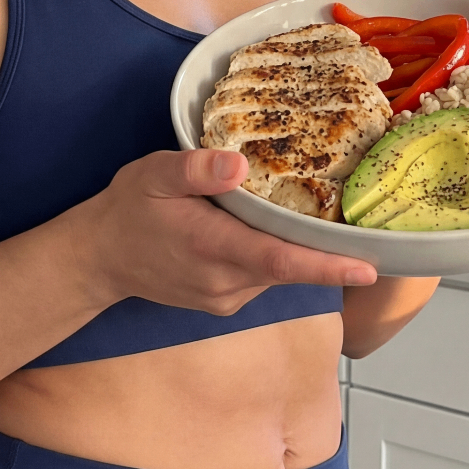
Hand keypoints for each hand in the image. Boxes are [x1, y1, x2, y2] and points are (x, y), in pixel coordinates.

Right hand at [80, 148, 376, 316]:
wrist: (99, 258)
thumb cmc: (129, 209)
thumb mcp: (154, 174)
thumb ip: (195, 170)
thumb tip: (239, 165)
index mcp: (213, 247)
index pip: (280, 261)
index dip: (327, 266)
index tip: (368, 268)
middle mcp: (225, 282)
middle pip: (290, 267)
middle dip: (327, 249)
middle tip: (360, 221)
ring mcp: (226, 298)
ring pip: (279, 273)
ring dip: (298, 250)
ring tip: (316, 217)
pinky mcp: (225, 303)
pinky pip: (264, 277)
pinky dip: (277, 257)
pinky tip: (272, 231)